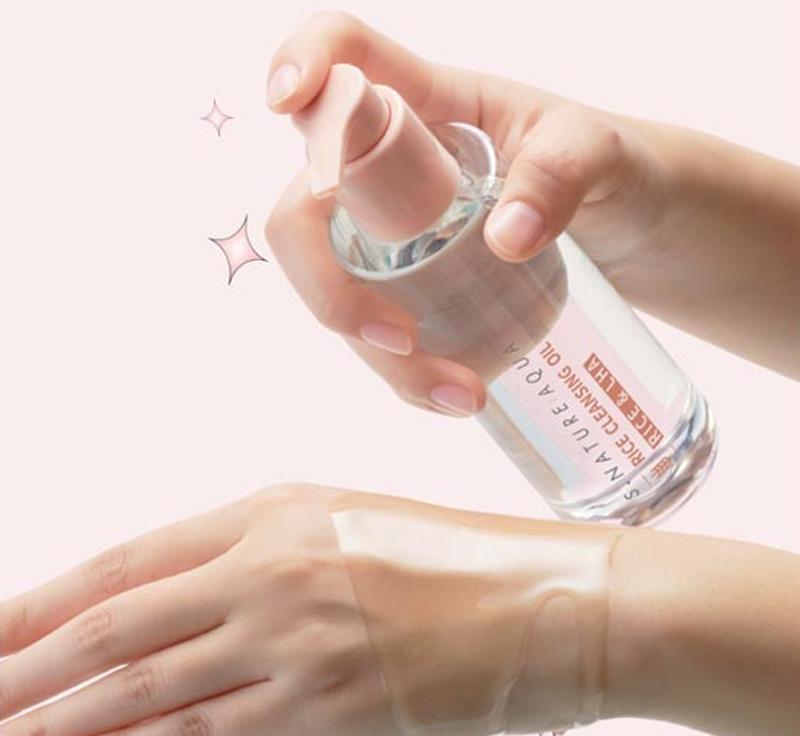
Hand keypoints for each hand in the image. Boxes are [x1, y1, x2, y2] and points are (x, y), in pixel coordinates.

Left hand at [0, 483, 624, 735]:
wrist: (546, 601)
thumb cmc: (454, 549)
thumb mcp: (344, 522)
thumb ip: (259, 555)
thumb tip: (174, 597)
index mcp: (276, 513)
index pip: (132, 561)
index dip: (48, 600)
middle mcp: (273, 576)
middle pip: (123, 631)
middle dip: (31, 673)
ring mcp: (296, 650)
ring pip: (151, 695)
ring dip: (69, 721)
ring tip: (12, 728)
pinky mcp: (327, 714)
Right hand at [265, 12, 799, 392]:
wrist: (642, 234)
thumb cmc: (617, 170)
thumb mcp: (602, 155)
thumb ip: (564, 170)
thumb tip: (506, 237)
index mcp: (432, 101)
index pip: (345, 55)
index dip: (300, 61)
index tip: (287, 101)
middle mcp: (392, 165)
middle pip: (305, 210)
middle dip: (331, 288)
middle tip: (399, 341)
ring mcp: (394, 231)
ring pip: (338, 290)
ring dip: (378, 355)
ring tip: (464, 397)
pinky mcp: (414, 287)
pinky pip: (376, 330)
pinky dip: (402, 373)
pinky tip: (454, 396)